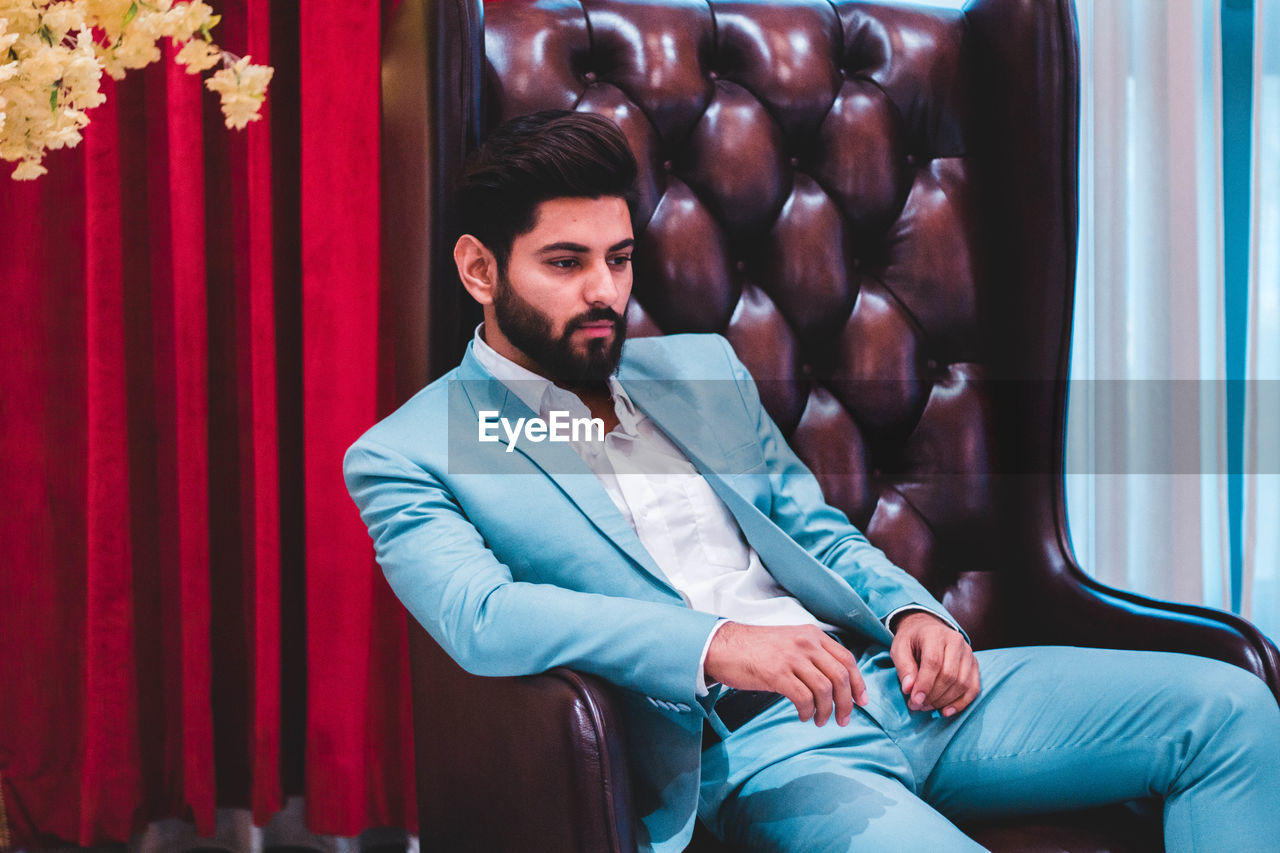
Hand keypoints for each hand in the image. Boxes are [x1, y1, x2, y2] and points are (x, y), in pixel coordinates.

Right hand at [704, 622, 867, 726]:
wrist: (722, 646)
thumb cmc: (754, 648)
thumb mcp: (789, 641)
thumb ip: (811, 655)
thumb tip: (832, 683)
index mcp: (811, 634)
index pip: (846, 659)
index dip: (858, 683)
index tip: (861, 701)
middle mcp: (805, 643)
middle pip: (840, 676)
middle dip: (846, 703)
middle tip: (844, 719)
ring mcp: (791, 657)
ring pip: (825, 689)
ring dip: (826, 711)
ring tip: (820, 720)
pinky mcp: (777, 673)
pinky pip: (804, 698)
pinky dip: (808, 711)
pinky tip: (803, 715)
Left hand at [890, 611, 980, 717]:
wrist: (928, 628)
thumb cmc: (912, 640)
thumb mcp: (899, 648)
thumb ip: (903, 667)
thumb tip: (909, 689)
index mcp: (935, 634)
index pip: (933, 662)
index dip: (924, 684)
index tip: (914, 701)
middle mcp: (956, 641)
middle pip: (949, 675)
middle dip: (933, 695)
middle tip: (917, 706)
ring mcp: (968, 653)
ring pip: (962, 684)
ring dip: (944, 701)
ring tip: (927, 707)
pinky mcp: (974, 664)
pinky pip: (973, 688)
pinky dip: (961, 703)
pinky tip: (946, 711)